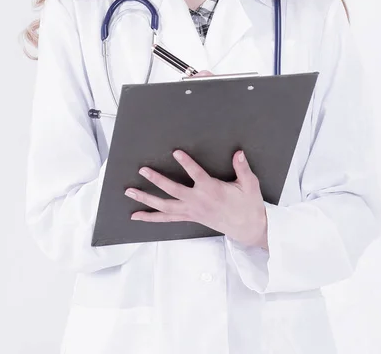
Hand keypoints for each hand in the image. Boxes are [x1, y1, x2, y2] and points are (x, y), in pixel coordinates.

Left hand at [125, 147, 267, 249]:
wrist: (248, 228)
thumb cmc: (249, 205)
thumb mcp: (250, 185)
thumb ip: (243, 168)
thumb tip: (238, 153)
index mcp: (212, 191)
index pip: (197, 175)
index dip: (186, 163)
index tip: (176, 152)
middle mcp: (198, 201)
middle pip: (173, 191)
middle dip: (157, 180)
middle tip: (143, 170)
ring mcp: (192, 211)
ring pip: (165, 206)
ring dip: (146, 199)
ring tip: (130, 191)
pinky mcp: (190, 217)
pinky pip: (167, 218)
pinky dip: (151, 217)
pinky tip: (137, 215)